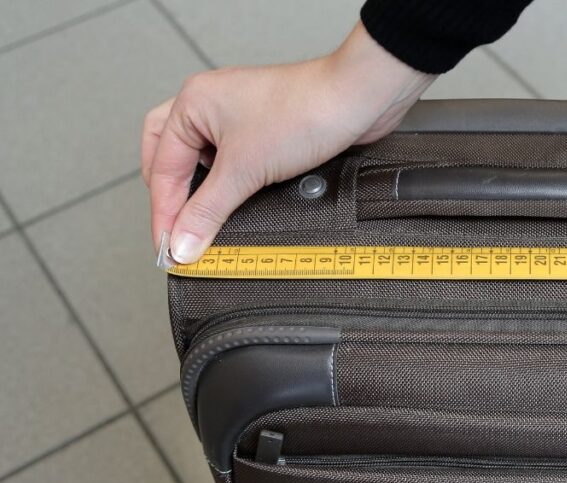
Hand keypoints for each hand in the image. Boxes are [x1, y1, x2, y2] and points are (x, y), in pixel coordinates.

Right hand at [142, 22, 434, 262]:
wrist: (355, 102)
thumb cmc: (303, 113)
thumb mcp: (244, 170)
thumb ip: (208, 211)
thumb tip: (181, 243)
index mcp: (191, 103)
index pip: (162, 167)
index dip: (164, 213)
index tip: (168, 249)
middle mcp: (209, 106)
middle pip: (170, 156)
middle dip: (170, 195)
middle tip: (175, 232)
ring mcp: (237, 118)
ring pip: (201, 159)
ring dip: (199, 191)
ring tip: (202, 223)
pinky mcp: (264, 132)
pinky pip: (233, 163)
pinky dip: (228, 186)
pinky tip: (234, 206)